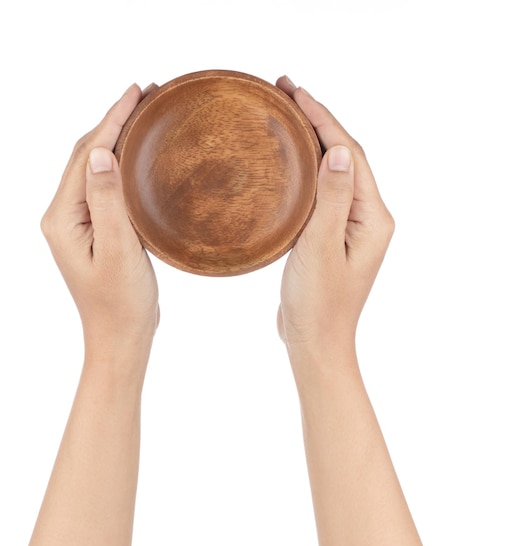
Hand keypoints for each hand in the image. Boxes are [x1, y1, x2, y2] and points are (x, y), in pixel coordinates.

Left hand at [41, 84, 158, 353]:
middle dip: (114, 122)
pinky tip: (139, 156)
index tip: (136, 91)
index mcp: (63, 217)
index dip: (111, 120)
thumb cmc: (121, 302)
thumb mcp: (118, 250)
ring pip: (95, 168)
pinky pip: (106, 186)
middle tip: (146, 94)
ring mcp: (79, 223)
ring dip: (117, 139)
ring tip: (144, 114)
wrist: (121, 336)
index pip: (85, 155)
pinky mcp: (95, 230)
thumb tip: (99, 152)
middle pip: (85, 155)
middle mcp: (64, 215)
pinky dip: (122, 164)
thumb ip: (107, 201)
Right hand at [276, 77, 394, 356]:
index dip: (324, 119)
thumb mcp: (321, 249)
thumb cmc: (318, 303)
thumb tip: (339, 150)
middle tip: (285, 92)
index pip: (350, 154)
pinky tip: (287, 161)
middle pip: (344, 156)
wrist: (315, 342)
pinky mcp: (331, 236)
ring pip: (332, 172)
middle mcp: (366, 217)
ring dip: (311, 141)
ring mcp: (349, 226)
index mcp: (372, 216)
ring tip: (284, 115)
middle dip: (317, 121)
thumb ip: (332, 199)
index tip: (296, 93)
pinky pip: (321, 192)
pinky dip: (304, 170)